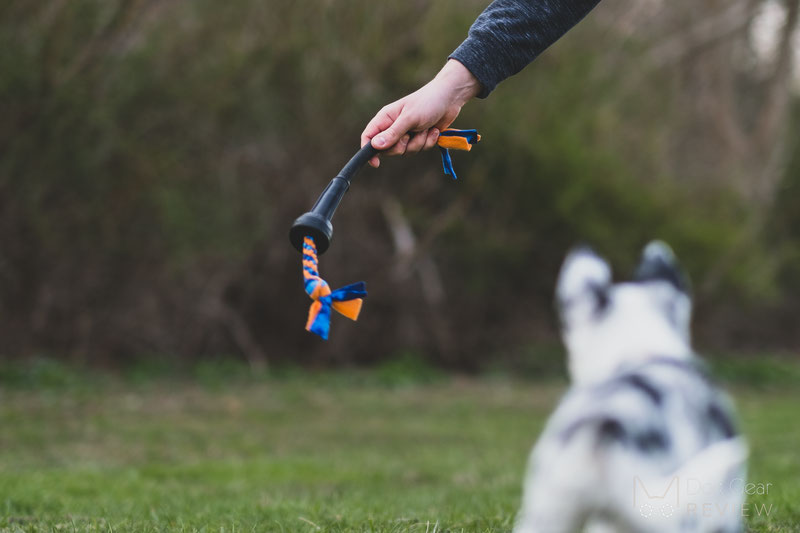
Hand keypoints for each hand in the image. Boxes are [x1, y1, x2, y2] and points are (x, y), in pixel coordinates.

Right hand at [360, 59, 480, 167]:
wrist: (450, 99)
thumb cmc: (427, 102)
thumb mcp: (409, 118)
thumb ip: (393, 133)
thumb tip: (375, 146)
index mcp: (385, 118)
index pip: (369, 136)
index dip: (368, 150)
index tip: (376, 163)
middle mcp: (393, 127)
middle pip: (388, 149)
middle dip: (402, 146)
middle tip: (409, 135)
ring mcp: (407, 133)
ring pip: (406, 151)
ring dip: (419, 142)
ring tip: (425, 128)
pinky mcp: (419, 138)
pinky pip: (419, 149)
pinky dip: (428, 141)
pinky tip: (433, 130)